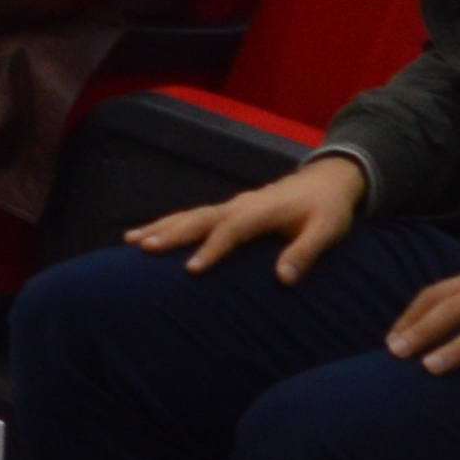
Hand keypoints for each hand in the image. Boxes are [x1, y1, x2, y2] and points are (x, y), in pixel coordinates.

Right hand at [125, 154, 365, 283]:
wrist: (327, 179)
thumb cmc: (328, 209)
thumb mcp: (326, 230)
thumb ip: (305, 253)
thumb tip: (283, 280)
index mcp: (261, 210)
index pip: (231, 230)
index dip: (211, 249)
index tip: (191, 269)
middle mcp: (240, 205)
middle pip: (199, 218)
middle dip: (170, 233)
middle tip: (143, 247)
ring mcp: (232, 206)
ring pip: (190, 215)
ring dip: (161, 226)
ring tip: (131, 240)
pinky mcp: (229, 210)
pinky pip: (194, 216)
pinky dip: (169, 224)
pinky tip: (150, 234)